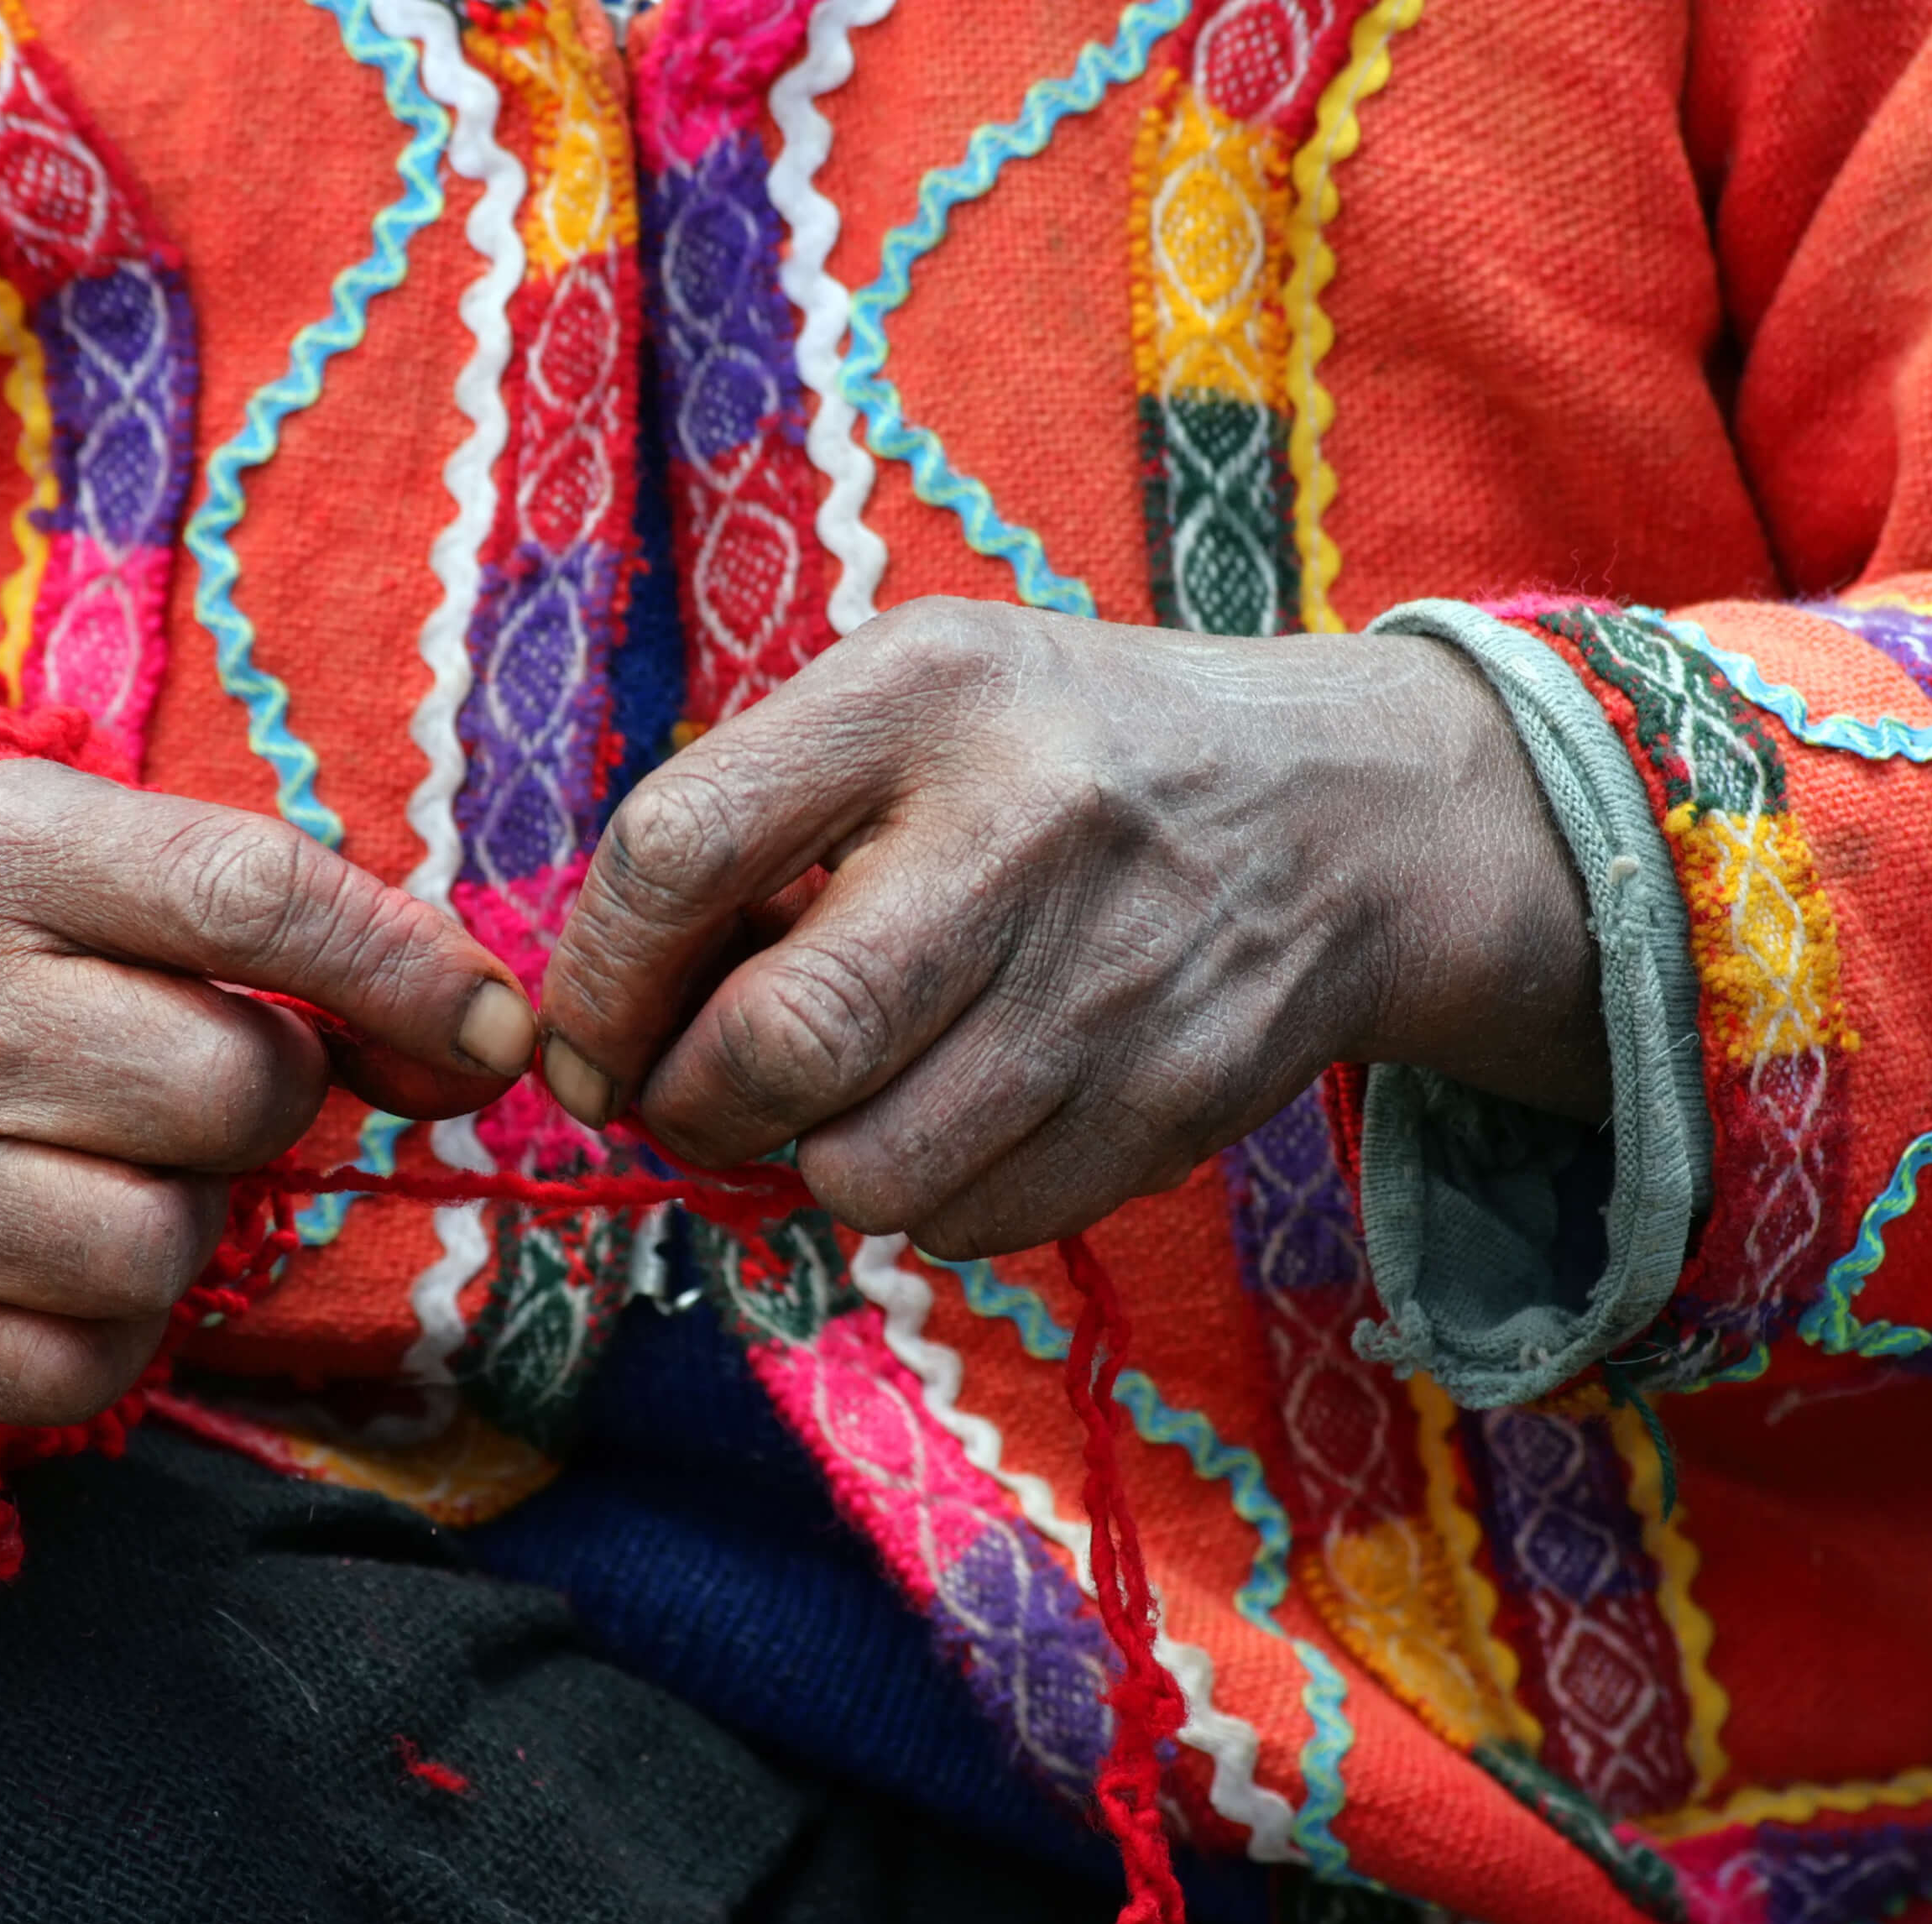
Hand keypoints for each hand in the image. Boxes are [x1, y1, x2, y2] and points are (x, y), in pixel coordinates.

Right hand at [0, 759, 535, 1422]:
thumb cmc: (64, 942)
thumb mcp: (174, 871)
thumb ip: (344, 933)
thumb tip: (491, 1045)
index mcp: (6, 849)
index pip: (257, 898)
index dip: (406, 974)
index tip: (491, 1031)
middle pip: (231, 1089)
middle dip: (265, 1096)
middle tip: (195, 1076)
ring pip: (162, 1245)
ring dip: (186, 1215)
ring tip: (119, 1154)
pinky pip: (88, 1368)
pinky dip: (115, 1328)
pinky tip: (63, 1241)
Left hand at [537, 597, 1604, 1258]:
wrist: (1341, 814)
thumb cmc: (1061, 755)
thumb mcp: (908, 697)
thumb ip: (752, 814)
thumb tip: (608, 1015)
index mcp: (924, 691)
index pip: (679, 849)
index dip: (599, 977)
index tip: (590, 1035)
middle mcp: (1023, 826)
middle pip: (778, 1043)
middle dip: (690, 1105)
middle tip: (690, 1093)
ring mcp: (1111, 978)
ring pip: (865, 1172)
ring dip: (811, 1160)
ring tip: (843, 1091)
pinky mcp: (1171, 1103)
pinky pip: (968, 1224)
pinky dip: (927, 1196)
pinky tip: (957, 1110)